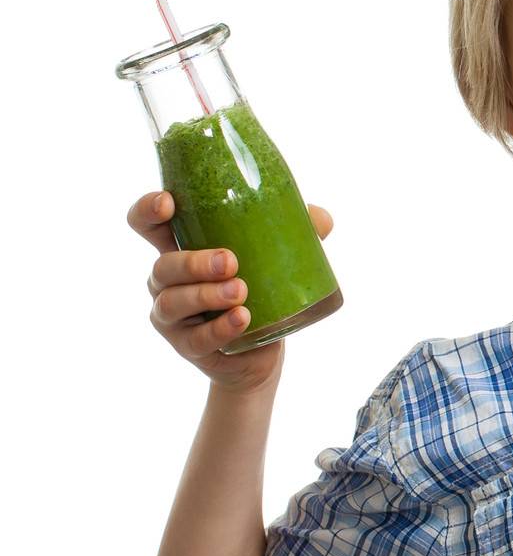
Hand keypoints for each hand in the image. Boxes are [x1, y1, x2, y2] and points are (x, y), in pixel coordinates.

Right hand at [128, 191, 334, 394]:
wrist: (263, 352)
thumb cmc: (261, 290)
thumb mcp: (276, 258)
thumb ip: (296, 233)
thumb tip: (322, 219)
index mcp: (183, 248)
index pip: (148, 224)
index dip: (148, 210)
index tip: (168, 203)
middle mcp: (168, 281)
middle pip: (163, 265)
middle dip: (193, 262)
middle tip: (231, 261)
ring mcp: (172, 316)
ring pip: (173, 302)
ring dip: (206, 295)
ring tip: (241, 291)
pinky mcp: (188, 347)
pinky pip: (197, 339)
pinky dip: (220, 328)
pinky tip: (242, 319)